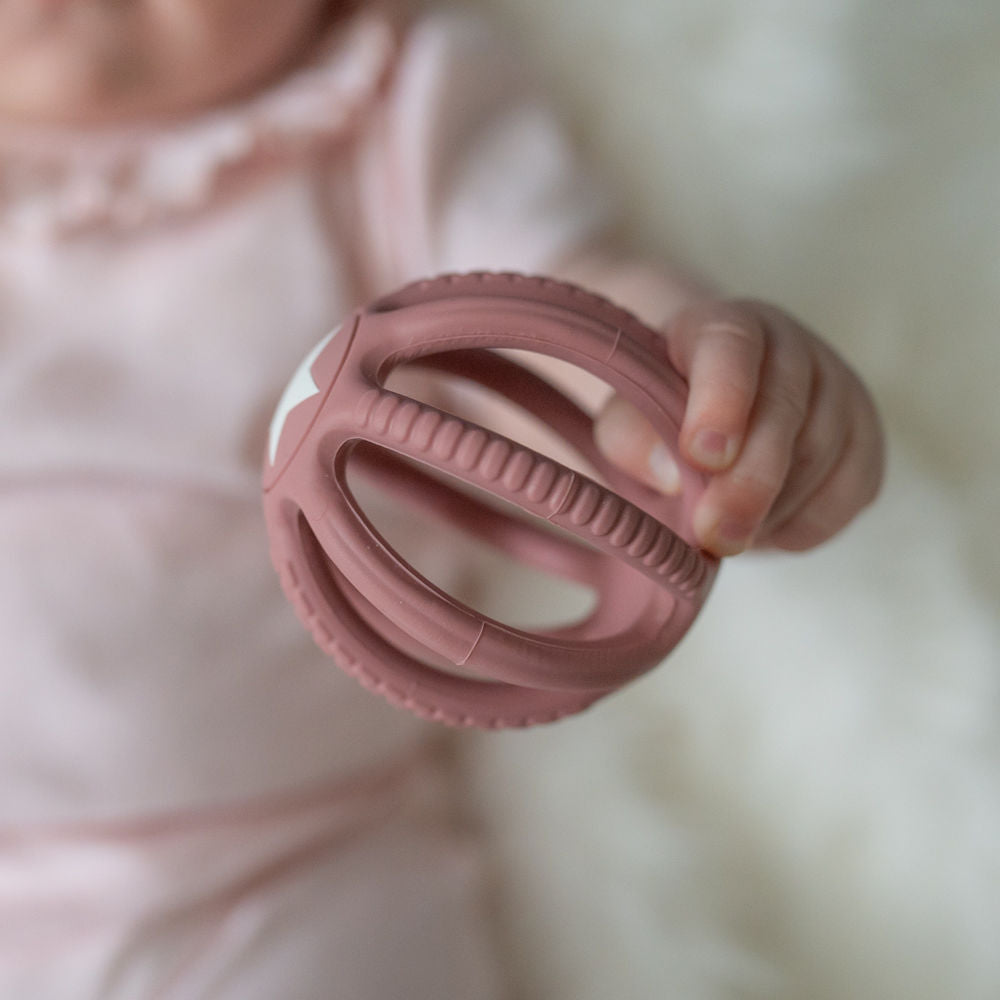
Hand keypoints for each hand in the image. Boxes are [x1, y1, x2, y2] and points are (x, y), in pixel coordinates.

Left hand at [593, 299, 884, 555]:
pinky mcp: (863, 437)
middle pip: (786, 406)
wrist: (707, 427)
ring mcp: (836, 387)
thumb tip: (670, 472)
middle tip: (713, 535)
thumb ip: (631, 437)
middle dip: (749, 482)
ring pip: (821, 453)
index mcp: (721, 326)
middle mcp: (788, 345)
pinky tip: (768, 531)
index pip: (731, 345)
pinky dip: (808, 523)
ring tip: (726, 534)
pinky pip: (853, 488)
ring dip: (771, 509)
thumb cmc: (658, 421)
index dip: (722, 399)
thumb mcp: (625, 422)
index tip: (703, 457)